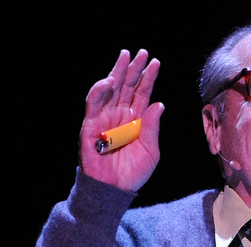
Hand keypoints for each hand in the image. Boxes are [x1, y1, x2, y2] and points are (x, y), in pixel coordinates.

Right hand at [79, 49, 163, 191]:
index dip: (148, 78)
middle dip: (133, 69)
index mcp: (136, 119)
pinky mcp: (91, 126)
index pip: (142, 93)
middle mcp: (120, 115)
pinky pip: (93, 105)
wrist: (115, 190)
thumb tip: (159, 103)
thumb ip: (153, 127)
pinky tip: (110, 81)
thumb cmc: (133, 172)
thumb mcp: (151, 150)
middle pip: (126, 86)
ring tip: (125, 57)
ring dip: (116, 73)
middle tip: (141, 52)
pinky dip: (99, 91)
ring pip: (110, 90)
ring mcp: (105, 118)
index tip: (155, 63)